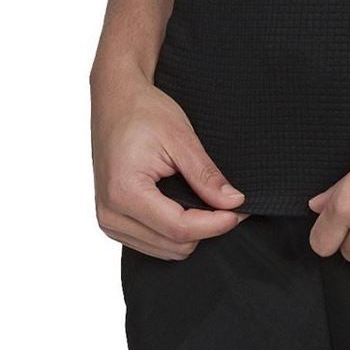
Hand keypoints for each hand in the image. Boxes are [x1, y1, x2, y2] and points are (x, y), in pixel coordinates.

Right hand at [91, 71, 247, 258]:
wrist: (114, 99)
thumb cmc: (143, 111)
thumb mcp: (180, 137)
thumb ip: (206, 175)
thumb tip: (234, 202)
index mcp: (124, 192)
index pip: (180, 229)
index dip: (216, 224)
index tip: (241, 210)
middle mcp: (111, 214)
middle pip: (175, 246)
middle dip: (207, 228)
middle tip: (229, 202)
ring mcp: (108, 221)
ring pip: (165, 250)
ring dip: (192, 232)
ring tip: (208, 202)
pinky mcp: (112, 221)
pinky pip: (152, 242)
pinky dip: (174, 231)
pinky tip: (186, 206)